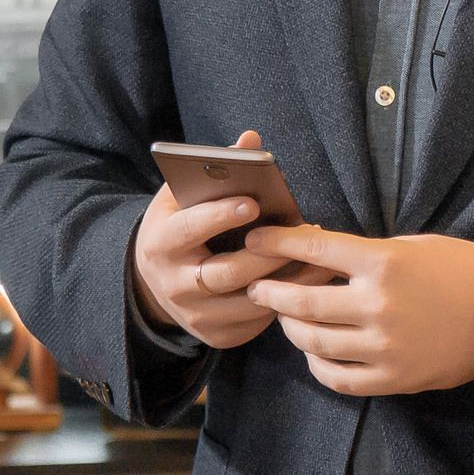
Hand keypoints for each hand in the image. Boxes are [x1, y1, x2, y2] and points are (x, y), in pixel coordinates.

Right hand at [131, 130, 309, 349]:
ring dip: (287, 281)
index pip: (190, 229)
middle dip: (268, 253)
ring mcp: (194, 316)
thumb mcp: (180, 198)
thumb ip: (213, 170)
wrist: (154, 284)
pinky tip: (307, 285)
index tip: (252, 202)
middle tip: (303, 232)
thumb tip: (250, 139)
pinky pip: (256, 323)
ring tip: (319, 259)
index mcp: (161, 244)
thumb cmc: (176, 228)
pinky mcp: (215, 336)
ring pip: (248, 303)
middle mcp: (174, 284)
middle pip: (227, 272)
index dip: (220, 216)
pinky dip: (283, 305)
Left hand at [243, 225, 473, 396]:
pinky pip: (339, 378)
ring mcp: (384, 346)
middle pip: (304, 300)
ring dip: (291, 328)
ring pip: (314, 342)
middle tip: (256, 286)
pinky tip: (313, 355)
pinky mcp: (394, 379)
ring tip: (283, 318)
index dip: (277, 242)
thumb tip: (318, 253)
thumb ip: (366, 253)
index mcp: (383, 262)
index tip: (255, 239)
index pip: (315, 247)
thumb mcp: (413, 246)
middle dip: (271, 291)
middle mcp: (378, 304)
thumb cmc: (460, 271)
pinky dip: (317, 366)